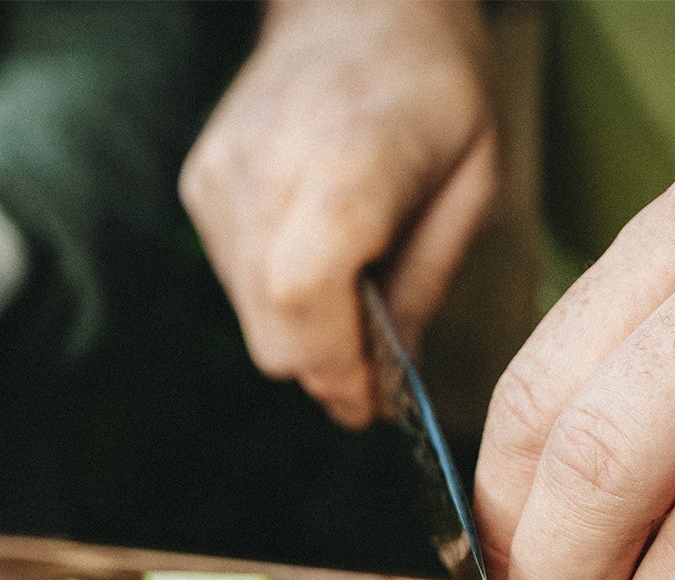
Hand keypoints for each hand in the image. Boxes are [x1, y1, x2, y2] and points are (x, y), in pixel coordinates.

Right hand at [179, 0, 497, 427]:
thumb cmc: (435, 81)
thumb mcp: (475, 181)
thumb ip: (429, 282)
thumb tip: (397, 378)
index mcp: (344, 167)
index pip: (304, 303)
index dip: (337, 372)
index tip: (375, 404)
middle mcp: (263, 173)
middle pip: (272, 333)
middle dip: (327, 367)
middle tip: (376, 367)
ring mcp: (220, 178)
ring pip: (249, 316)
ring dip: (304, 329)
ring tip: (356, 288)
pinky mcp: (199, 182)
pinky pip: (234, 278)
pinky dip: (277, 290)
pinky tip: (320, 251)